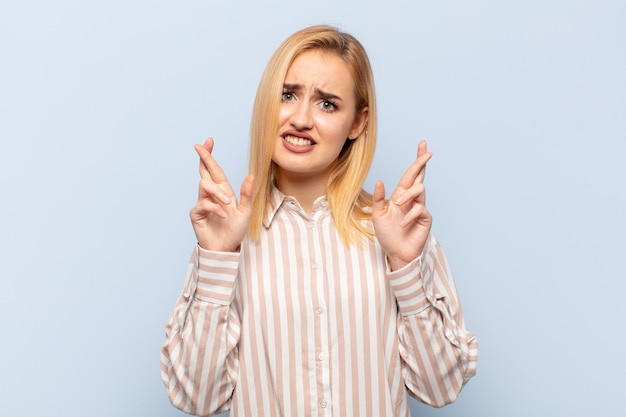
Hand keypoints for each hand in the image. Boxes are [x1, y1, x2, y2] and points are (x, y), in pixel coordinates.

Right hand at [189, 137, 253, 251]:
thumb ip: (246, 194)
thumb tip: (251, 176)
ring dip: (217, 192)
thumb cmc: (235, 230)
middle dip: (204, 158)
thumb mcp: (245, 211)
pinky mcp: (197, 214)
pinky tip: (222, 215)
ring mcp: (202, 203)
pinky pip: (203, 204)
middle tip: (199, 146)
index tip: (208, 141)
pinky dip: (214, 208)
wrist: (227, 248)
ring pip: (205, 186)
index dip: (210, 156)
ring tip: (228, 202)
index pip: (214, 170)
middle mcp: (211, 195)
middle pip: (205, 172)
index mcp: (223, 191)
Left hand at [372, 140, 431, 270]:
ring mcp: (420, 208)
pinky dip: (409, 215)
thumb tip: (380, 181)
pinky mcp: (425, 219)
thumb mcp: (378, 215)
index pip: (410, 174)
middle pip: (420, 176)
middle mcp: (412, 199)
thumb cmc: (387, 235)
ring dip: (407, 195)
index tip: (422, 144)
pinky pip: (419, 210)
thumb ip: (378, 198)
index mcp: (401, 195)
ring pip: (420, 191)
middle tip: (427, 153)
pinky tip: (402, 223)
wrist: (395, 253)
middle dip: (422, 164)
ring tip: (397, 205)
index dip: (417, 160)